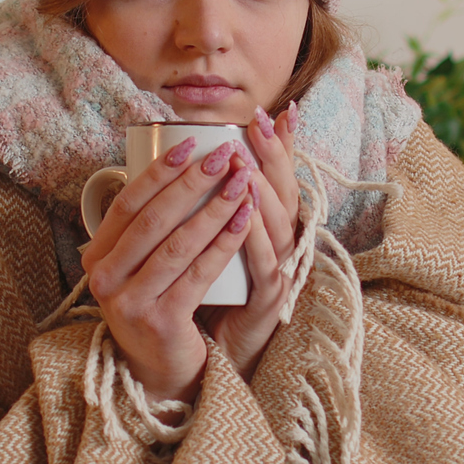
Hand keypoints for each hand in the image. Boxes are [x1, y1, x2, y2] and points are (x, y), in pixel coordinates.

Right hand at [80, 135, 256, 402]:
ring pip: (177, 244)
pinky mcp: (159, 321)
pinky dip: (223, 244)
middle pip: (153, 219)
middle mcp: (104, 278)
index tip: (192, 143)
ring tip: (243, 183)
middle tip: (226, 156)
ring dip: (214, 208)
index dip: (160, 171)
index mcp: (97, 257)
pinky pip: (197, 274)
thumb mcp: (140, 267)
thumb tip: (174, 166)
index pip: (128, 203)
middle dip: (193, 182)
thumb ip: (146, 229)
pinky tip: (244, 221)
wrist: (163, 371)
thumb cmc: (160, 307)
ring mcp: (129, 302)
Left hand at [201, 109, 301, 378]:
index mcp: (266, 227)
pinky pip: (263, 264)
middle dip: (273, 155)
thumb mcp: (203, 241)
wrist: (210, 351)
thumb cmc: (205, 292)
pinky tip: (243, 214)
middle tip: (259, 124)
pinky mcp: (267, 300)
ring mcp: (276, 271)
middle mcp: (279, 245)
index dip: (276, 145)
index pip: (278, 178)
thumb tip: (177, 161)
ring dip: (262, 190)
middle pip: (285, 193)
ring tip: (246, 161)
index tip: (264, 112)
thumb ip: (200, 206)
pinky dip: (253, 238)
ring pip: (277, 225)